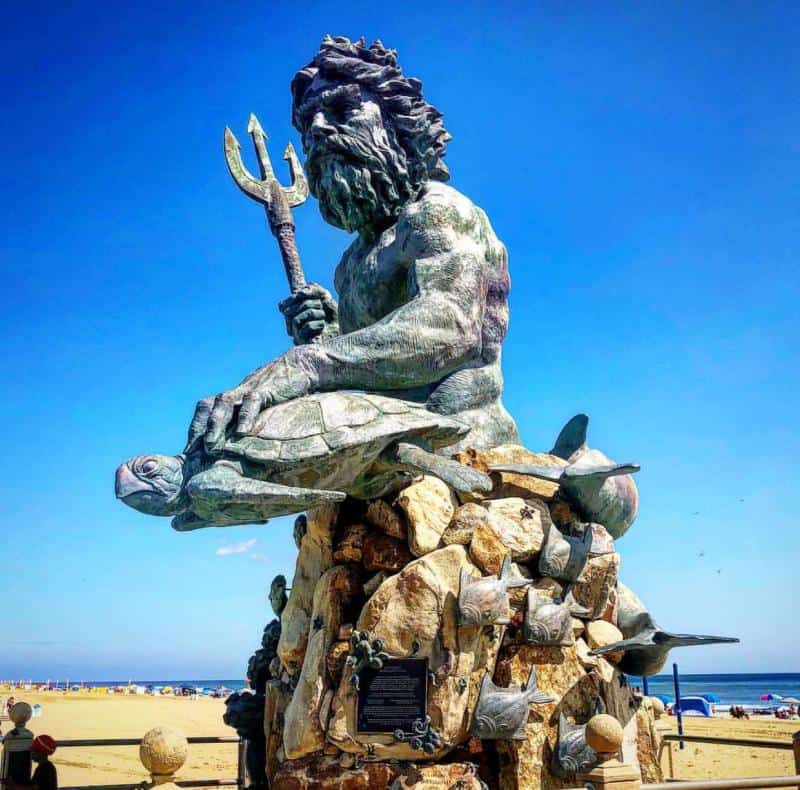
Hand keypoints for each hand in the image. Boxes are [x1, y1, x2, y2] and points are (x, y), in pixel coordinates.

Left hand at [186, 351, 316, 452]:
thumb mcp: (269, 405)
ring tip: (211, 446)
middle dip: (199, 428)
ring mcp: (251, 388)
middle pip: (208, 406)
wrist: (305, 364)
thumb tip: (249, 444)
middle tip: (192, 453)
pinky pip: (252, 401)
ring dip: (215, 424)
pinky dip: (246, 416)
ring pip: (224, 402)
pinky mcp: (267, 387)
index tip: (189, 451)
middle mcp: (238, 392)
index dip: (196, 428)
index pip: (207, 409)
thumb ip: (257, 419)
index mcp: (236, 397)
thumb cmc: (289, 388)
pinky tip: (242, 433)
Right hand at [279, 282, 338, 344]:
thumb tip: (299, 293)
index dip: (292, 298)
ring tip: (323, 316)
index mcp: (294, 314)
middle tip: (321, 305)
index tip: (307, 293)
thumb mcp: (323, 295)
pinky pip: (306, 328)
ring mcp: (298, 335)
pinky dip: (317, 324)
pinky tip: (322, 326)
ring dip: (314, 313)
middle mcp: (293, 326)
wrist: (346, 328)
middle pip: (289, 311)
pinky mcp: (306, 344)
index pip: (282, 306)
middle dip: (308, 303)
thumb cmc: (333, 314)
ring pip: (295, 319)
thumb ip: (312, 289)